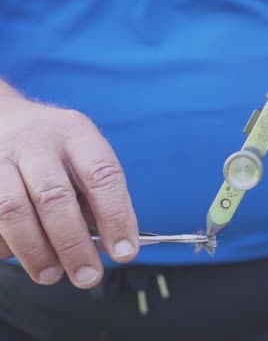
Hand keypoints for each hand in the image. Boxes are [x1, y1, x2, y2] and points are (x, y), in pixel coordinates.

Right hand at [0, 95, 138, 288]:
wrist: (4, 120)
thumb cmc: (55, 152)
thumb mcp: (83, 157)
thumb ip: (97, 197)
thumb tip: (112, 246)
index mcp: (76, 133)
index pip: (102, 176)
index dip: (116, 217)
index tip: (125, 253)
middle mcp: (36, 141)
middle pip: (54, 197)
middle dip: (74, 245)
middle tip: (88, 276)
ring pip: (12, 210)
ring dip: (35, 251)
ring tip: (51, 275)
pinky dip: (7, 244)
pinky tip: (21, 254)